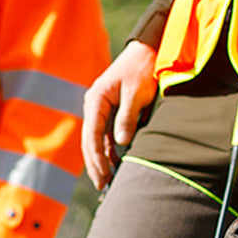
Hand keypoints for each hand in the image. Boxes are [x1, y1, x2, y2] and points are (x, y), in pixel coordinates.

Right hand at [81, 40, 158, 190]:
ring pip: (96, 141)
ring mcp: (99, 109)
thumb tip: (121, 143)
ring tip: (107, 181)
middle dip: (95, 164)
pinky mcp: (109, 112)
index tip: (104, 175)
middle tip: (102, 186)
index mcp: (96, 100)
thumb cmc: (142, 69)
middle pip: (89, 141)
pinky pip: (105, 136)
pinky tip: (114, 165)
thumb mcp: (137, 93)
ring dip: (100, 161)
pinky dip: (108, 151)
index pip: (92, 135)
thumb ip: (128, 118)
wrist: (147, 51)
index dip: (97, 157)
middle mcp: (93, 105)